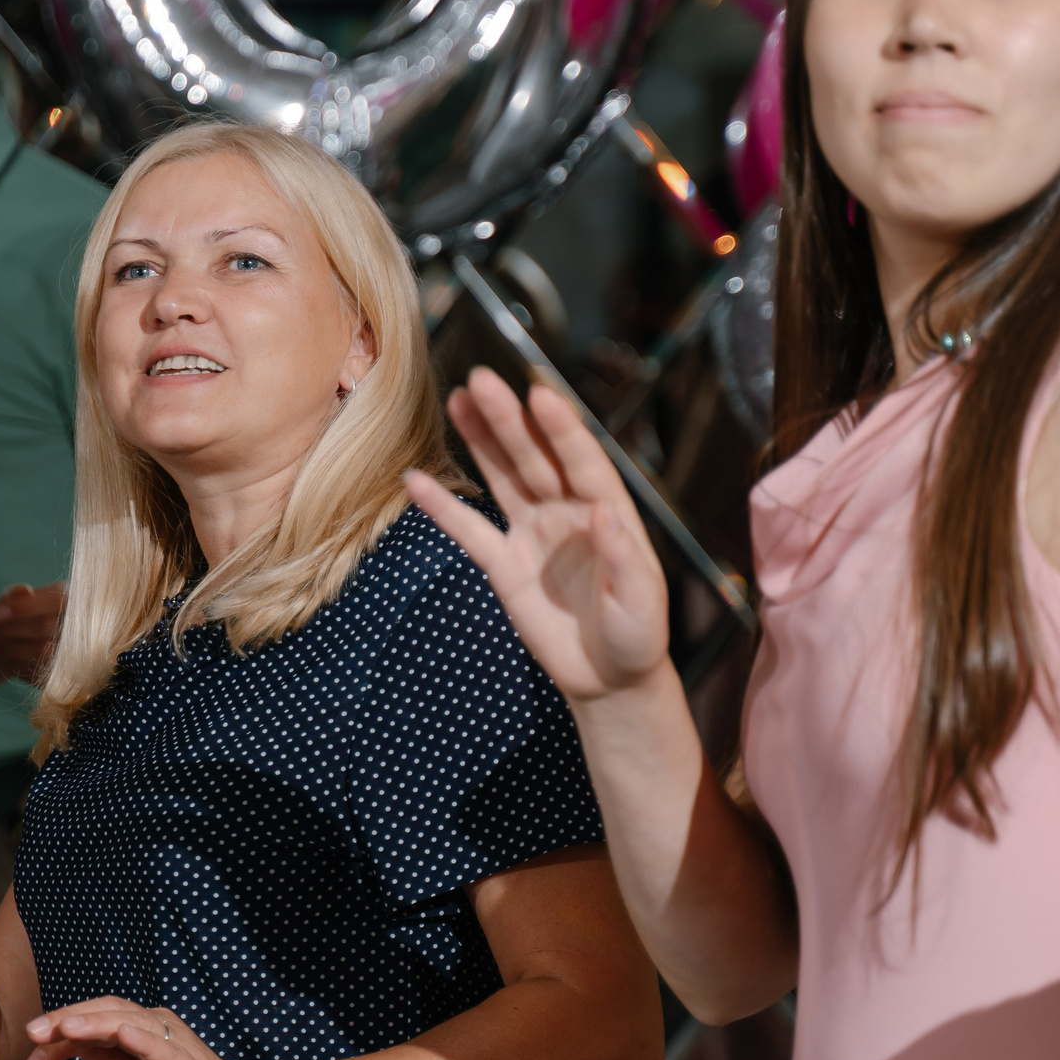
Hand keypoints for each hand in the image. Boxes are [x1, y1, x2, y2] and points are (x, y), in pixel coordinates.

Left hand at [0, 582, 64, 684]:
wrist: (19, 642)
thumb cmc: (18, 614)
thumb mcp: (13, 599)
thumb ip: (16, 594)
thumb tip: (24, 591)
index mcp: (71, 599)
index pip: (54, 600)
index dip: (24, 607)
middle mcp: (79, 625)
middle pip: (45, 627)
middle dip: (10, 627)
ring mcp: (74, 652)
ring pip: (42, 651)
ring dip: (10, 645)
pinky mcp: (62, 674)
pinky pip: (37, 671)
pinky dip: (14, 662)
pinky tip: (0, 653)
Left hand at [24, 998, 270, 1059]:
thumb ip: (107, 1059)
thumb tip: (67, 1044)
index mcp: (144, 1031)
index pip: (96, 1019)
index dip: (62, 1028)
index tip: (32, 1046)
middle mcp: (159, 1029)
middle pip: (108, 1012)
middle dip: (68, 1020)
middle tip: (33, 1032)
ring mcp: (177, 1047)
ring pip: (131, 1024)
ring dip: (96, 1023)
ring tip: (65, 1027)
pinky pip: (165, 1051)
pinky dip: (143, 1039)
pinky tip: (122, 1034)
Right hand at [404, 368, 671, 702]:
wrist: (609, 678)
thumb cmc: (637, 636)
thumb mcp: (642, 600)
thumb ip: (624, 556)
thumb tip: (603, 510)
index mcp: (607, 511)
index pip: (582, 461)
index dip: (561, 429)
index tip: (539, 394)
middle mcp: (567, 511)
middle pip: (534, 457)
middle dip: (509, 420)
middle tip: (482, 380)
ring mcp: (533, 533)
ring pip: (504, 477)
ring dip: (481, 440)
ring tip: (458, 399)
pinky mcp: (504, 565)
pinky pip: (470, 532)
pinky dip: (443, 508)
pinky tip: (417, 480)